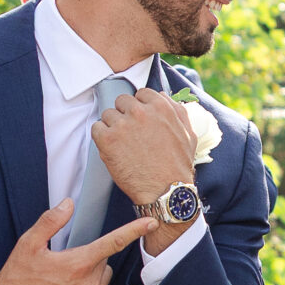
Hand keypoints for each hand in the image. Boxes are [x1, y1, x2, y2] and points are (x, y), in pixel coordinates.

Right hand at [0, 202, 152, 284]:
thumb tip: (67, 205)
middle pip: (104, 261)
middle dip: (91, 257)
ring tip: (65, 279)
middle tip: (66, 262)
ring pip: (103, 279)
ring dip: (92, 275)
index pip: (113, 242)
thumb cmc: (18, 280)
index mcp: (78, 263)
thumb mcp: (28, 244)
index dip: (134, 231)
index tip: (151, 223)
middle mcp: (89, 284)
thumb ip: (51, 222)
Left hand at [91, 89, 198, 253]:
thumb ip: (176, 111)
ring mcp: (122, 125)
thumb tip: (163, 96)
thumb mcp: (188, 133)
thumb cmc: (178, 165)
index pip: (140, 94)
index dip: (139, 107)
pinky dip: (101, 138)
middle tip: (130, 134)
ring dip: (112, 127)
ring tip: (123, 145)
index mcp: (160, 106)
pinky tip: (113, 150)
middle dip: (125, 115)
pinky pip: (96, 128)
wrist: (165, 191)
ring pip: (107, 114)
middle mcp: (140, 111)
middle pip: (122, 101)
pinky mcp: (107, 139)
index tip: (139, 120)